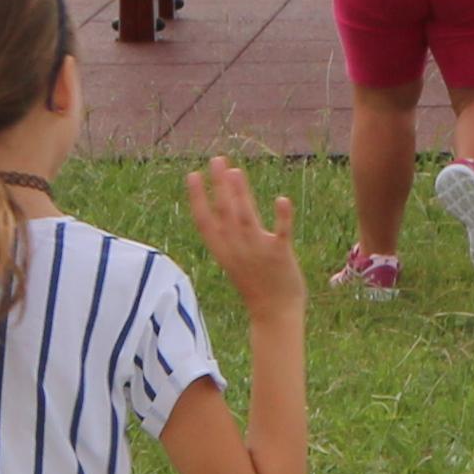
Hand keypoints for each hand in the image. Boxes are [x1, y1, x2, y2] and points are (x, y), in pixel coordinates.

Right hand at [185, 153, 309, 320]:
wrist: (275, 314)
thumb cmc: (257, 284)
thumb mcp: (236, 258)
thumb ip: (232, 234)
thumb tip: (227, 203)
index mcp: (224, 252)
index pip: (205, 222)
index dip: (197, 198)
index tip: (192, 175)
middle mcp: (237, 250)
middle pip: (224, 213)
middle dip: (219, 186)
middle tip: (217, 159)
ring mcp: (258, 252)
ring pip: (247, 218)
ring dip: (241, 194)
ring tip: (236, 171)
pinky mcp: (280, 255)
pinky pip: (280, 233)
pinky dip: (281, 217)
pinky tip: (281, 198)